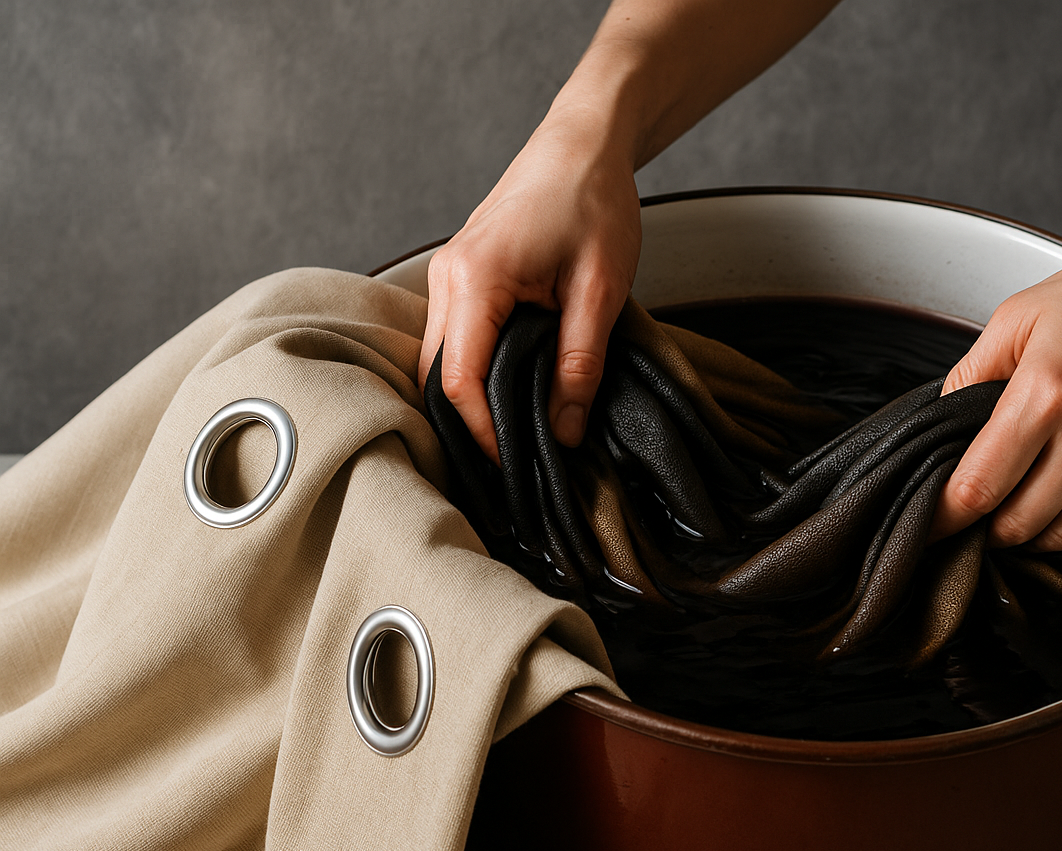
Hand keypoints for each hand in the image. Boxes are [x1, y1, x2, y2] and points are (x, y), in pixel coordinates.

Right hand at [417, 118, 641, 457]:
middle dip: (470, 427)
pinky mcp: (461, 279)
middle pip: (439, 376)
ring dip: (470, 403)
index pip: (459, 378)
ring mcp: (447, 277)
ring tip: (512, 443)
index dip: (483, 432)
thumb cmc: (594, 203)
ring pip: (442, 360)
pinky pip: (454, 341)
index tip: (516, 467)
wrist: (582, 147)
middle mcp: (447, 278)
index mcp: (476, 278)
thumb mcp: (601, 290)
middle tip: (512, 470)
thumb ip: (580, 363)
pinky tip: (506, 399)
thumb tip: (563, 431)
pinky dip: (473, 376)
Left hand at [929, 220, 1061, 549]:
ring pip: (1059, 535)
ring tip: (1012, 506)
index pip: (978, 486)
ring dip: (1026, 532)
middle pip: (1016, 527)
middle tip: (970, 513)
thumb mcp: (1024, 311)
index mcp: (1044, 394)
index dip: (944, 516)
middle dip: (983, 528)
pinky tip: (1059, 489)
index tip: (931, 521)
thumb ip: (973, 369)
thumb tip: (942, 417)